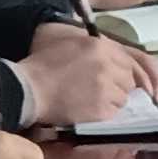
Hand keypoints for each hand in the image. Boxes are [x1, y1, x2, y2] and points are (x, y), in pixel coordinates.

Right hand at [12, 21, 157, 126]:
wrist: (29, 89)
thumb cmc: (44, 65)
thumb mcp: (72, 45)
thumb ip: (97, 50)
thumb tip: (115, 61)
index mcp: (100, 46)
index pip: (127, 60)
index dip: (122, 72)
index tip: (117, 79)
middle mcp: (107, 65)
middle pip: (128, 79)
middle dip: (119, 86)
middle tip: (102, 91)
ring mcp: (106, 88)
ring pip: (124, 97)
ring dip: (112, 100)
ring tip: (93, 100)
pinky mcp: (102, 108)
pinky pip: (114, 112)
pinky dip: (105, 112)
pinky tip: (90, 109)